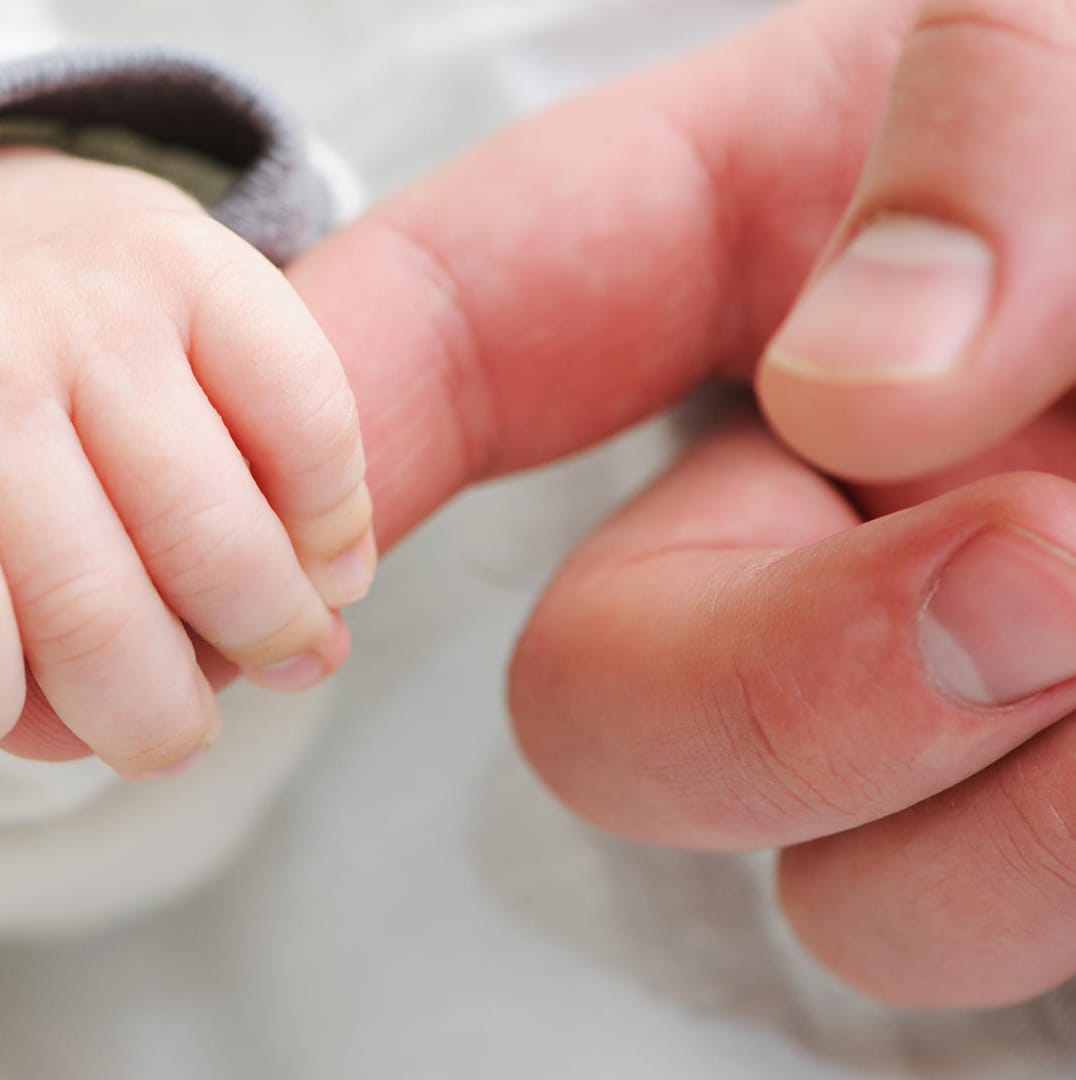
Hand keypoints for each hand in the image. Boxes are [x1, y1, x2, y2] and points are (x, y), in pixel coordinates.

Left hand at [0, 146, 371, 846]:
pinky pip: (308, 422)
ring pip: (217, 534)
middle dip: (151, 722)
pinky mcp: (202, 260)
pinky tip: (325, 566)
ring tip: (278, 660)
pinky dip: (337, 525)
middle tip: (169, 733)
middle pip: (92, 609)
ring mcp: (94, 299)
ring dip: (270, 638)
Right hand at [289, 0, 1075, 1008]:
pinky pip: (999, 932)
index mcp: (753, 258)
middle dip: (796, 688)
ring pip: (831, 888)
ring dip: (1030, 790)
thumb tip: (873, 396)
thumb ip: (1005, 122)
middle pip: (605, 713)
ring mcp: (932, 686)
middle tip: (1034, 571)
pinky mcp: (1064, 823)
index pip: (448, 340)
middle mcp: (808, 504)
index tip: (270, 520)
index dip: (314, 423)